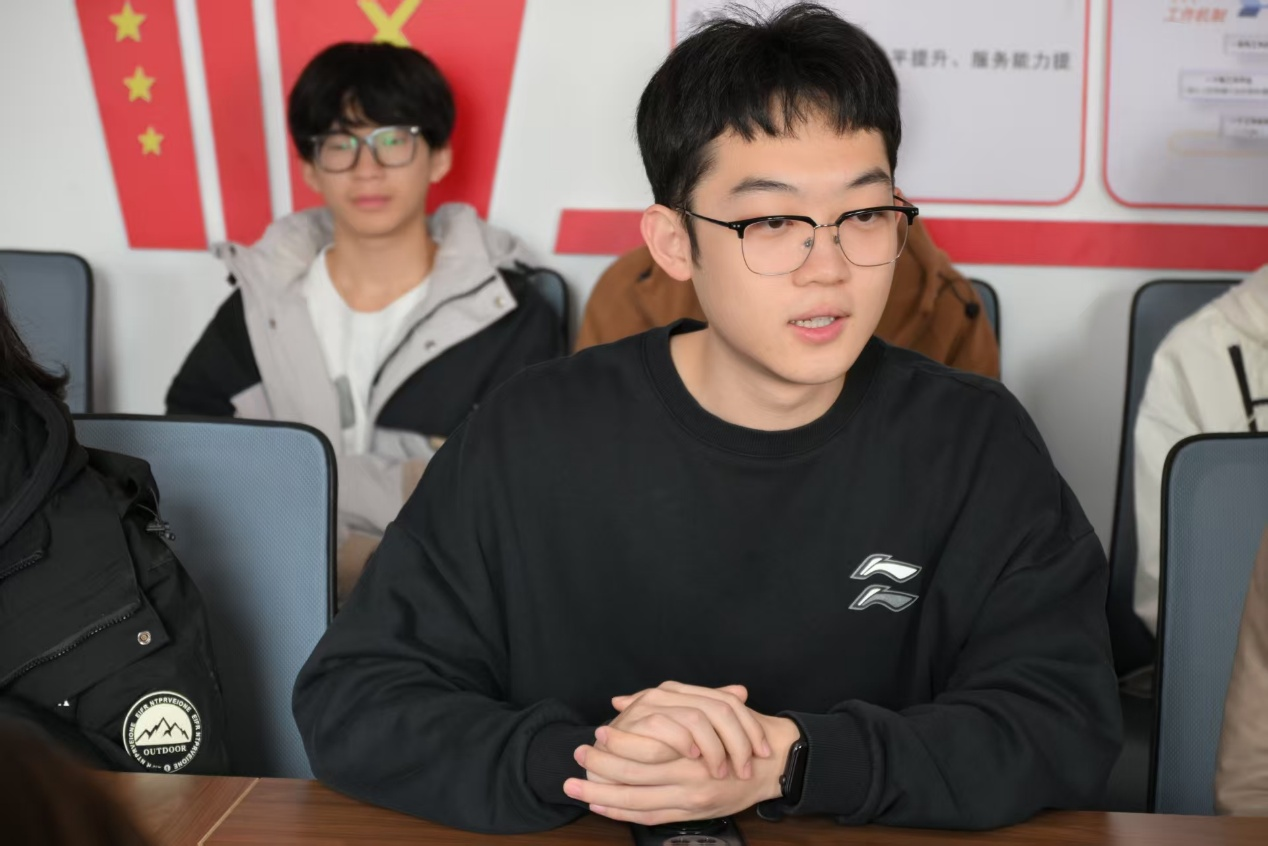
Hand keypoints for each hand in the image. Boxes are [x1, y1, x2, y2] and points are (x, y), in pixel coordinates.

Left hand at [565, 710, 801, 825]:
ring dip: (603, 795)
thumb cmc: (739, 732)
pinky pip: (650, 817)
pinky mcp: (691, 813)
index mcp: (693, 746)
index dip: (618, 745)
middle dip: (601, 770)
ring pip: (637, 802)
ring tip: (575, 787)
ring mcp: (690, 799)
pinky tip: (601, 805)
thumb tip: (621, 700)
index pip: (647, 749)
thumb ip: (667, 703)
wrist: (773, 764)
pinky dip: (623, 813)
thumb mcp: (709, 708)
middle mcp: (690, 776)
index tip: (595, 736)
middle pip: (635, 777)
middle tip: (575, 760)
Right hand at [609, 682, 770, 779]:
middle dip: (738, 743)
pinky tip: (692, 760)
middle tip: (745, 769)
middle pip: (719, 709)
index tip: (763, 752)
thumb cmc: (645, 743)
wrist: (604, 752)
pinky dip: (682, 745)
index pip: (728, 702)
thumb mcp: (682, 727)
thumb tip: (742, 692)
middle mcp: (667, 693)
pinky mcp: (634, 720)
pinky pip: (665, 730)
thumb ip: (708, 708)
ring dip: (714, 749)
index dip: (750, 727)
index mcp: (682, 691)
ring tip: (720, 771)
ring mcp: (650, 705)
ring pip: (697, 719)